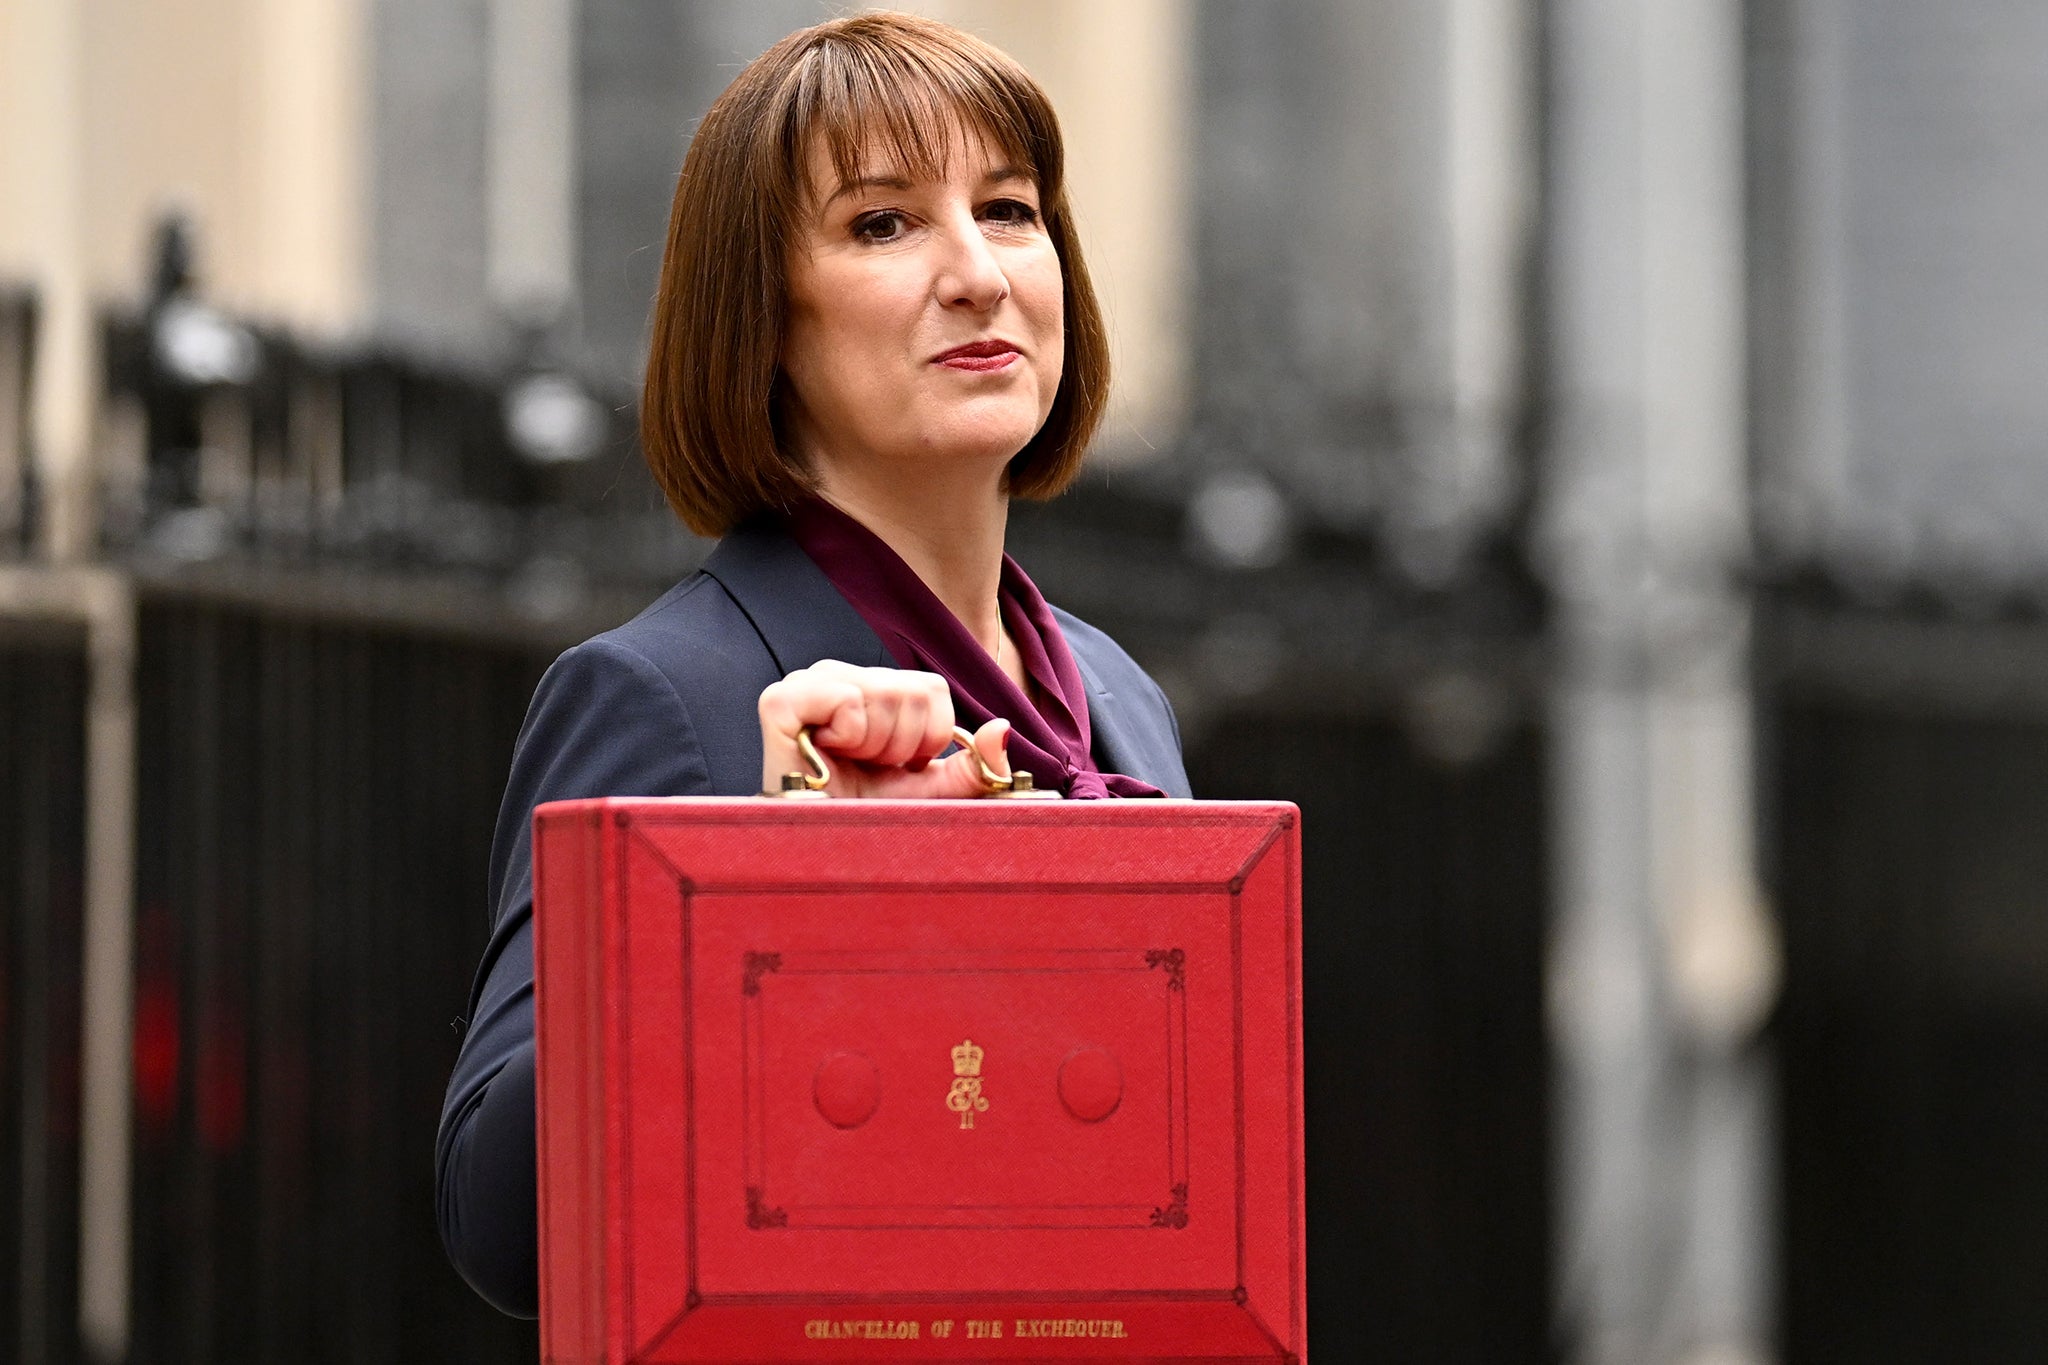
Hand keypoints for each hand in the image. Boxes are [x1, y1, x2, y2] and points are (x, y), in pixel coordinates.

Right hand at [757, 659, 1011, 797]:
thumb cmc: (867, 818)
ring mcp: (808, 683)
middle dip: (903, 746)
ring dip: (876, 747)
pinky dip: (849, 737)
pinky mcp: (781, 701)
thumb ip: (973, 766)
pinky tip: (827, 756)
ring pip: (884, 692)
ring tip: (848, 766)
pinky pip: (846, 699)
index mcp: (873, 689)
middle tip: (870, 770)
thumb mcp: (932, 793)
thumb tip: (1003, 729)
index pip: (932, 687)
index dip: (929, 736)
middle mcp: (840, 676)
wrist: (820, 854)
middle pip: (912, 690)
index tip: (901, 767)